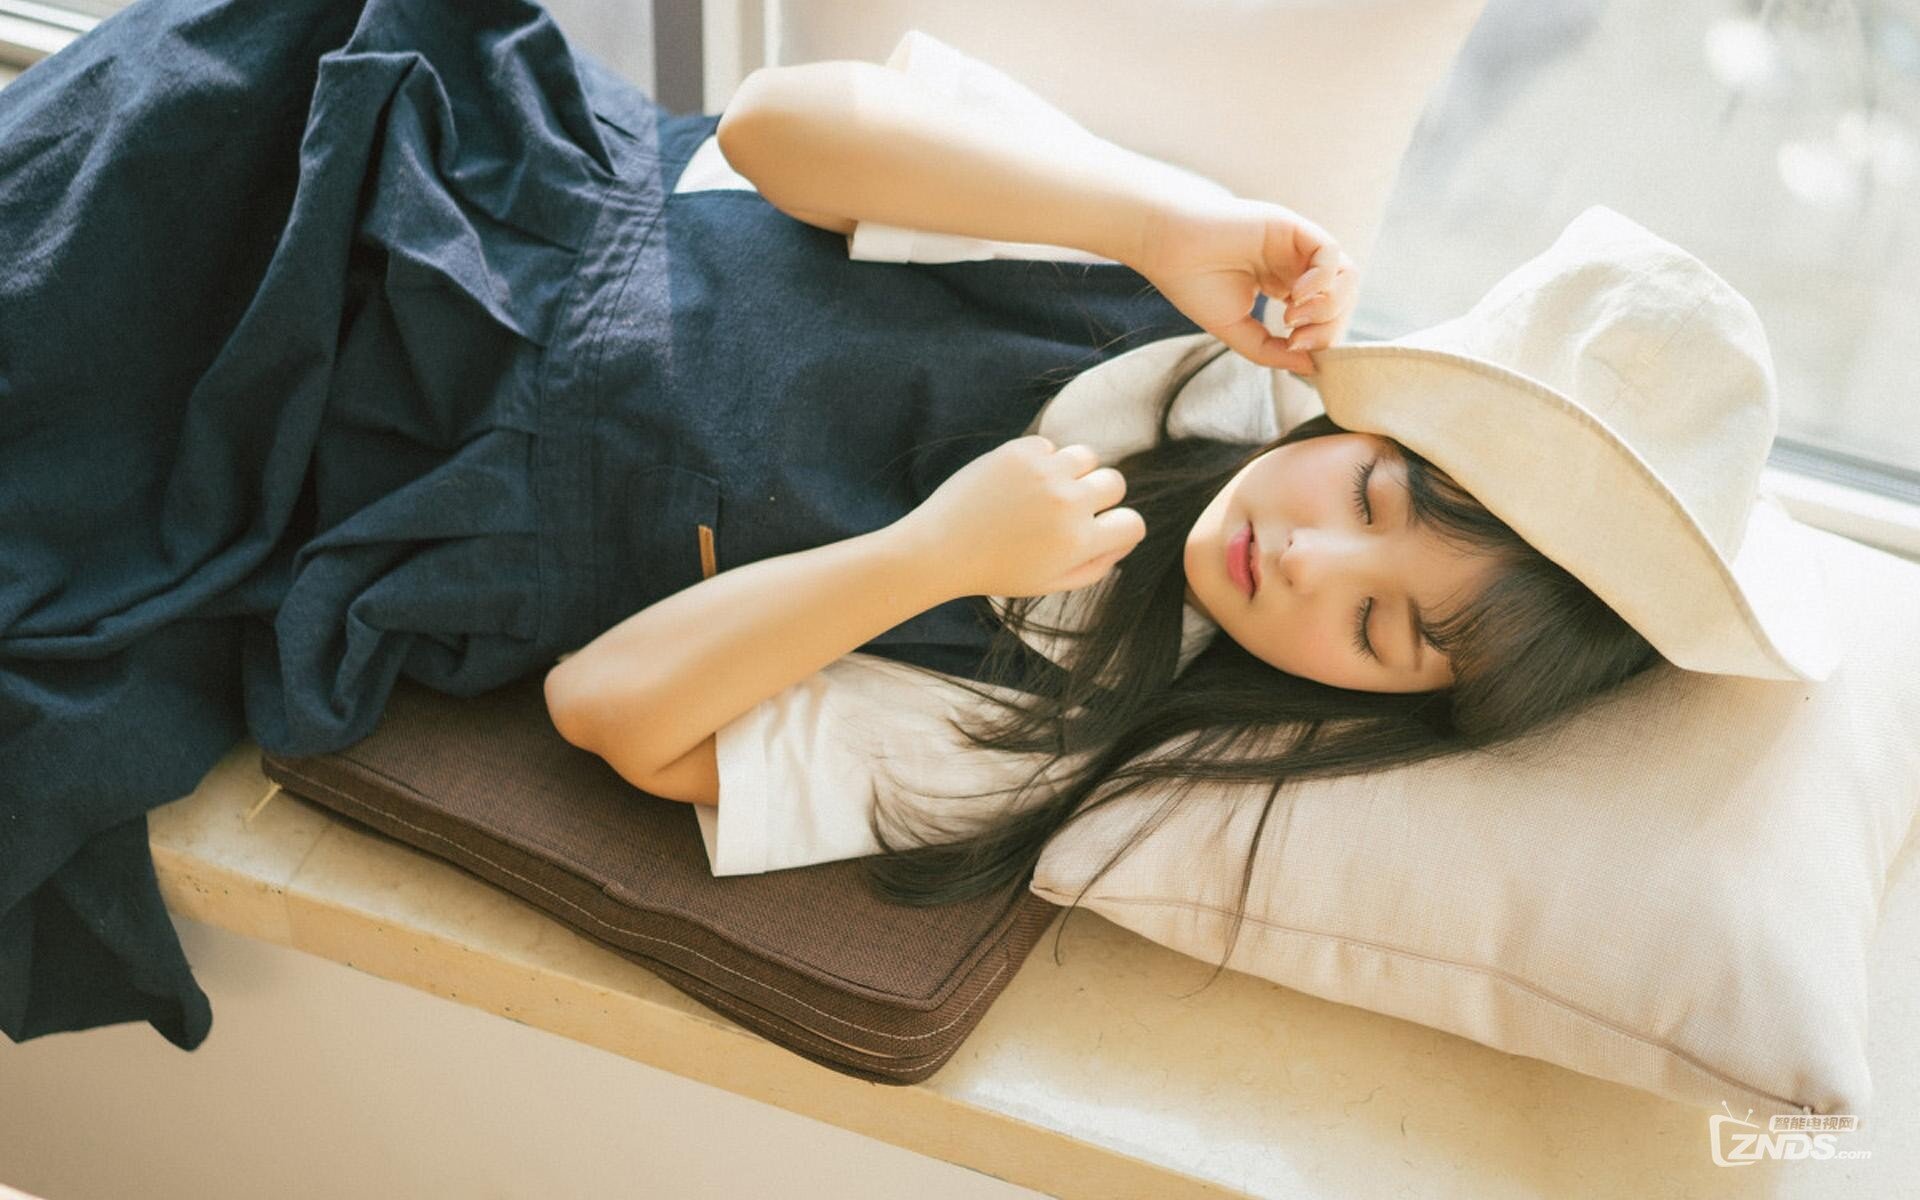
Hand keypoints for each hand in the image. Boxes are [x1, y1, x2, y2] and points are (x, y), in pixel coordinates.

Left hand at [896, 436, 1143, 598]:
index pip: (1134, 523)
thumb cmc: (996, 570)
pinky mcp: (1020, 451)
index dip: (1118, 527)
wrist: (940, 548)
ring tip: (1044, 491)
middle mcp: (1068, 503)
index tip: (1098, 529)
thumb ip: (1096, 566)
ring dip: (1072, 472)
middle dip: (1098, 496)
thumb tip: (1122, 540)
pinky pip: (1050, 446)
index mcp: (1079, 542)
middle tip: (1067, 509)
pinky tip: (1018, 482)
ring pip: (1086, 457)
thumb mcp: (1051, 582)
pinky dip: (1040, 460)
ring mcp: (1045, 472)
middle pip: (1115, 482)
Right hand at [1136, 196, 1358, 374]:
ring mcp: (1296, 245)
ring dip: (1329, 304)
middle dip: (1328, 326)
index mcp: (1284, 284)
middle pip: (1341, 298)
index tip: (1294, 349)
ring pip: (1345, 276)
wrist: (1167, 248)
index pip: (1325, 314)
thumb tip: (1312, 368)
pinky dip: (1321, 280)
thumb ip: (1273, 350)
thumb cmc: (1193, 284)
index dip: (1321, 337)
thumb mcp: (1236, 329)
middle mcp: (1296, 264)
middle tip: (1297, 339)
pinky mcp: (1292, 227)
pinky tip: (1291, 296)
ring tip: (1294, 317)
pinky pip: (1330, 253)